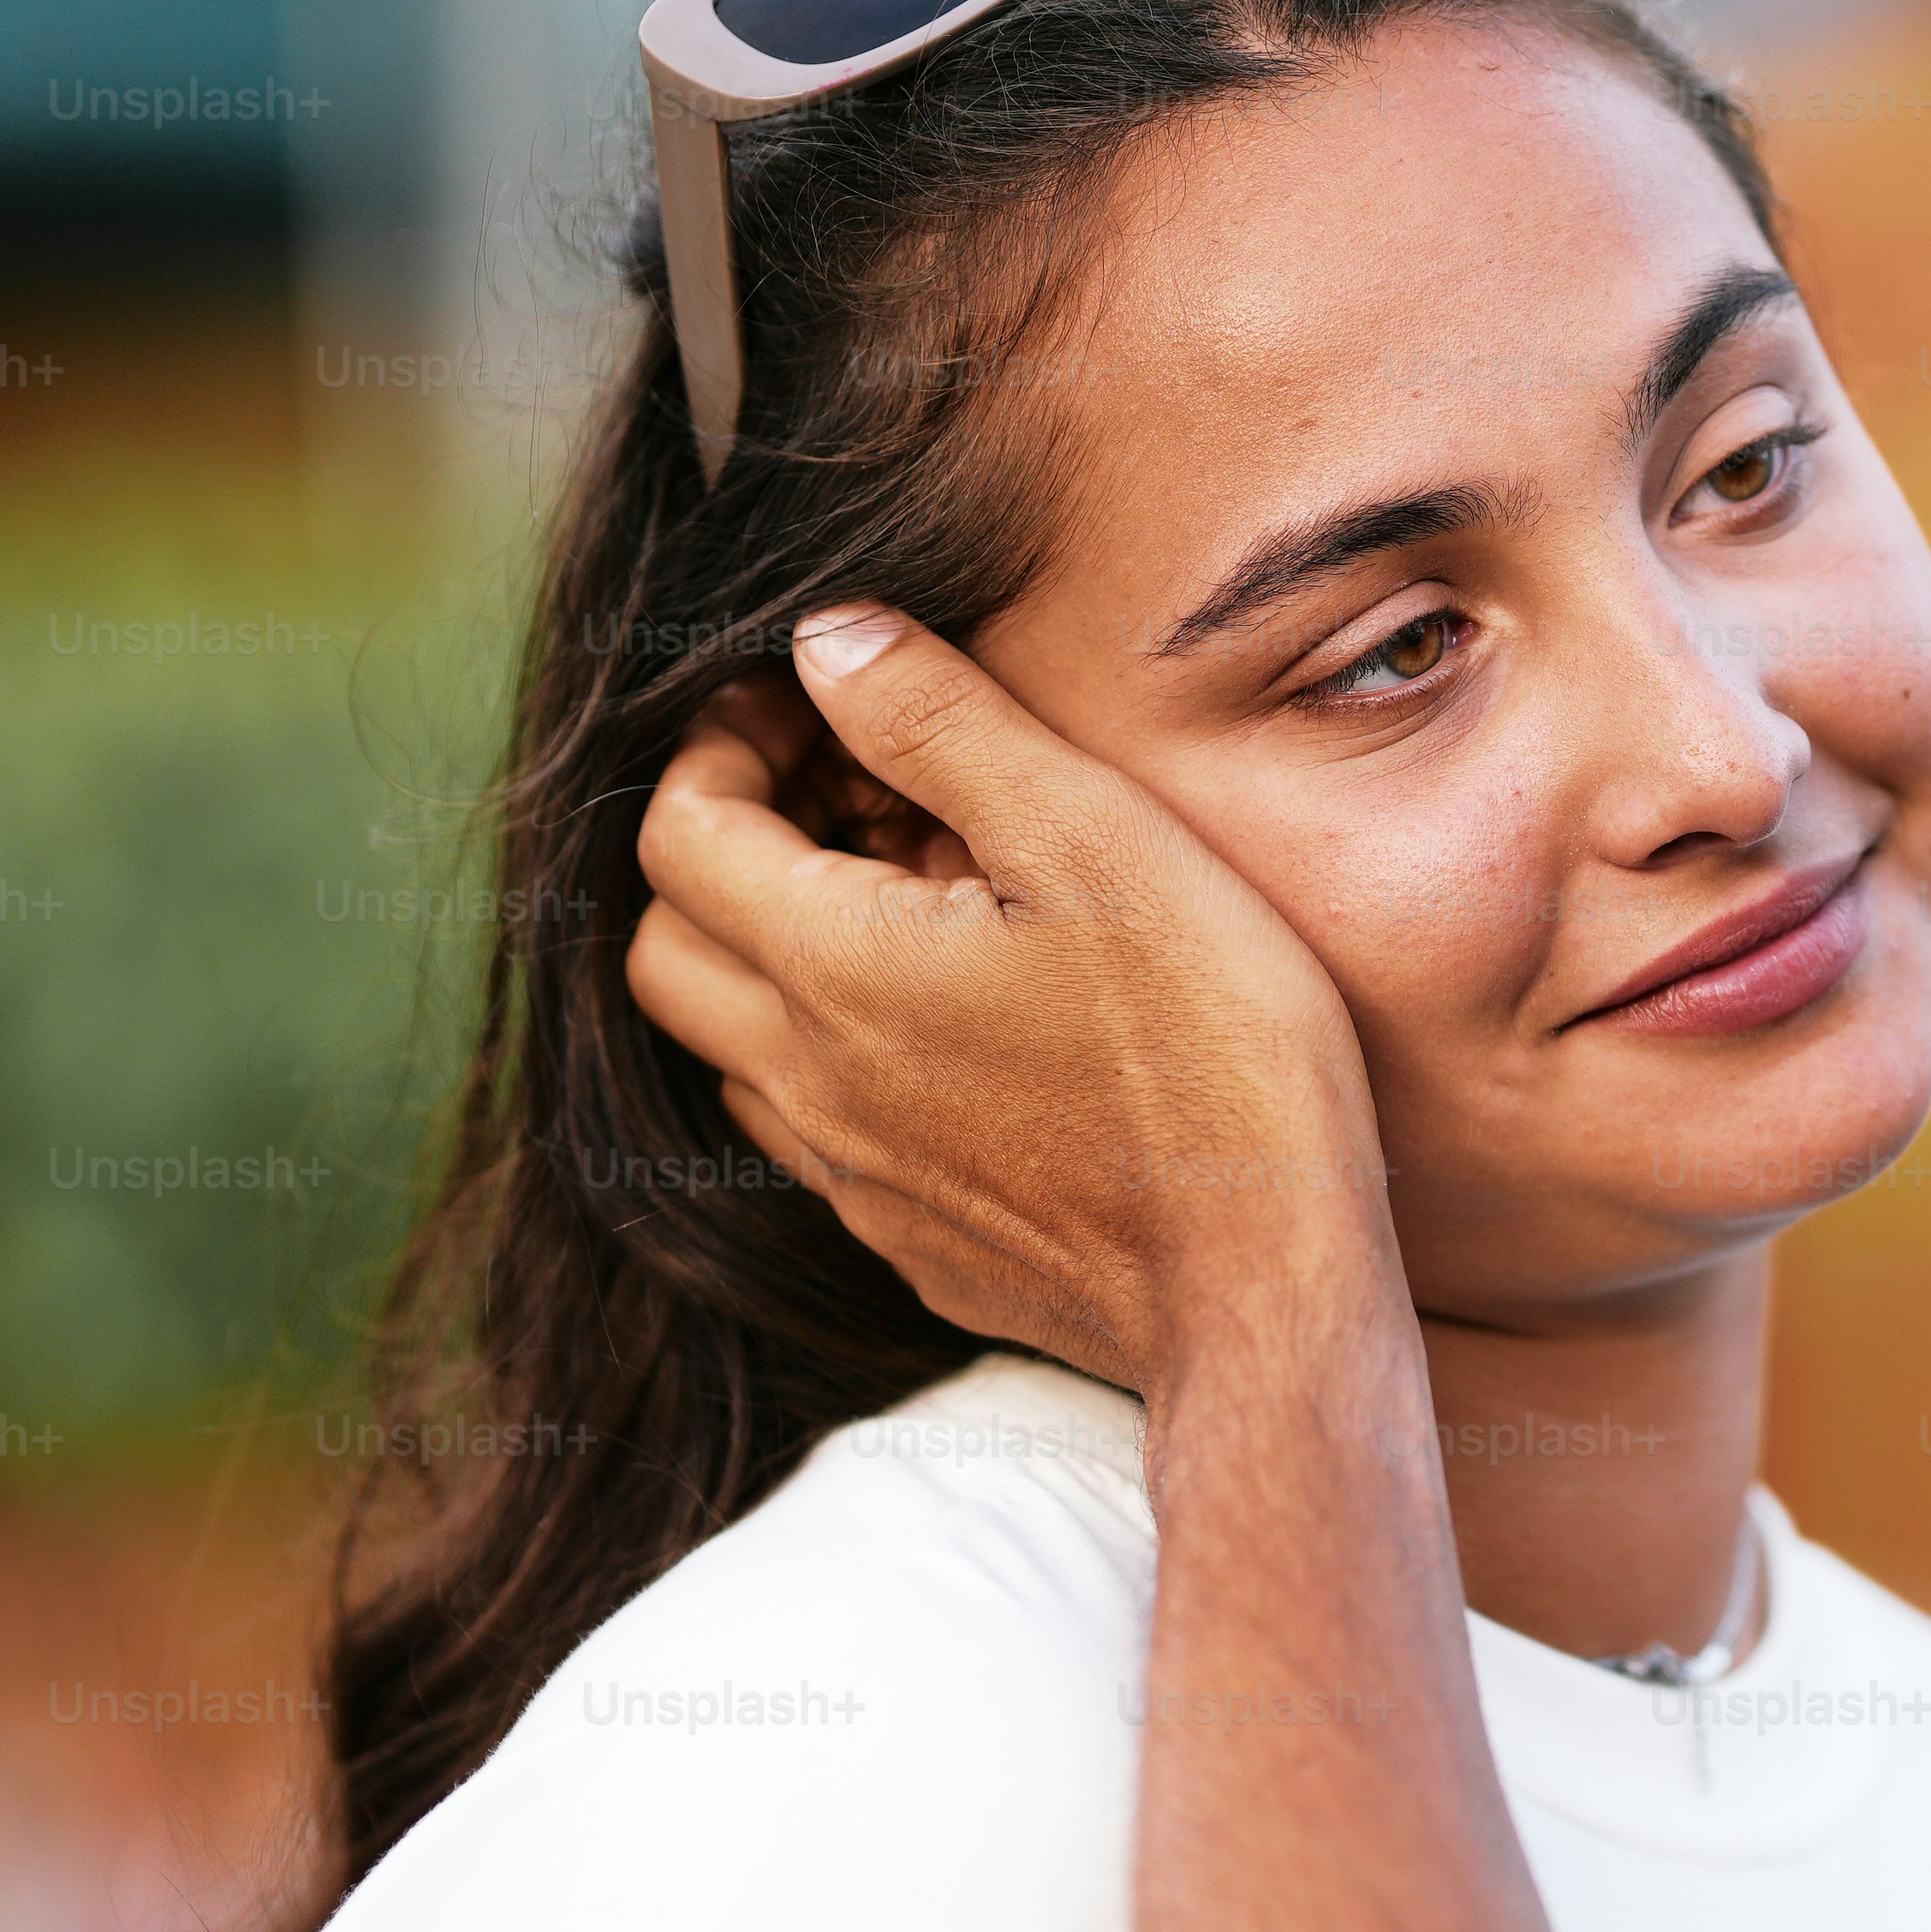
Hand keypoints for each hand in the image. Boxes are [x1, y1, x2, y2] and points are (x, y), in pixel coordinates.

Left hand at [629, 607, 1392, 1390]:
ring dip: (777, 960)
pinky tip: (963, 1032)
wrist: (1264, 1290)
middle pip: (666, 948)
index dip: (721, 745)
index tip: (807, 707)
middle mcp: (812, 1085)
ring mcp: (858, 1181)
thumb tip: (827, 641)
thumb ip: (942, 722)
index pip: (679, 833)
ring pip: (733, 1051)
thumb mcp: (1092, 838)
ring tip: (908, 907)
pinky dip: (842, 1060)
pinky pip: (822, 1140)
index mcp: (834, 969)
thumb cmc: (1208, 1050)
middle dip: (719, 850)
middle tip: (839, 799)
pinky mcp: (919, 1245)